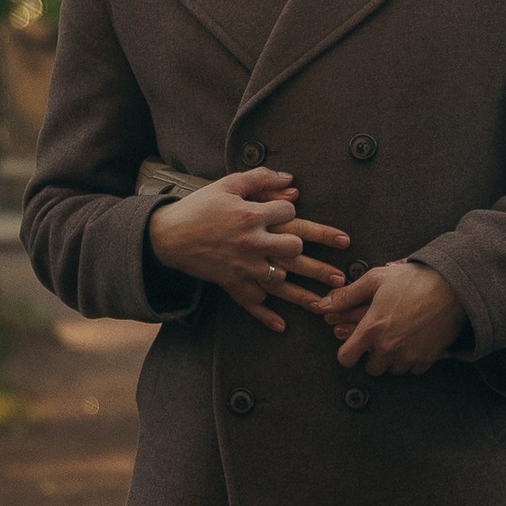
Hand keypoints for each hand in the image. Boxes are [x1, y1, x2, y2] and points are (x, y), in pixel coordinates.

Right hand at [148, 169, 349, 332]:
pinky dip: (265, 315)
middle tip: (338, 272)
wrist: (167, 235)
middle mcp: (250, 242)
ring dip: (304, 295)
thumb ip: (259, 179)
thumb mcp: (227, 185)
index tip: (289, 212)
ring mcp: (242, 266)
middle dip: (314, 260)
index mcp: (250, 214)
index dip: (292, 211)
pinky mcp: (231, 283)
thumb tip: (291, 180)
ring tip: (327, 303)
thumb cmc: (199, 207)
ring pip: (280, 282)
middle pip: (293, 250)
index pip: (289, 214)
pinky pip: (251, 302)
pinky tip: (282, 326)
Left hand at [325, 258, 466, 375]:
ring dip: (392, 358)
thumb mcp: (375, 280)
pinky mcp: (427, 359)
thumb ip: (347, 295)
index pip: (346, 358)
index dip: (347, 352)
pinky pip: (413, 368)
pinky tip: (413, 341)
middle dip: (373, 355)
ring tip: (398, 337)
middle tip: (380, 338)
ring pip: (392, 369)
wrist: (452, 286)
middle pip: (371, 368)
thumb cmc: (413, 279)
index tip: (353, 346)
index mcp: (372, 329)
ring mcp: (408, 355)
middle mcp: (389, 347)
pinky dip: (411, 359)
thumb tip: (322, 305)